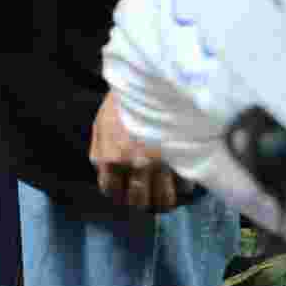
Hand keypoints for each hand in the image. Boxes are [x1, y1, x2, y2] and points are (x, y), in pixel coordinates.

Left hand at [90, 89, 181, 215]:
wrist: (150, 84)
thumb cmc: (123, 104)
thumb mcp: (100, 126)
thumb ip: (99, 153)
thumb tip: (104, 174)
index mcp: (111, 158)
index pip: (111, 192)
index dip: (118, 193)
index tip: (123, 191)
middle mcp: (135, 166)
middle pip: (139, 201)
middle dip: (141, 200)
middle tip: (145, 194)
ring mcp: (161, 165)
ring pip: (164, 200)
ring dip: (163, 200)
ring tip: (164, 194)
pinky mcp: (183, 160)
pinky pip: (186, 187)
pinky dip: (183, 187)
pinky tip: (180, 180)